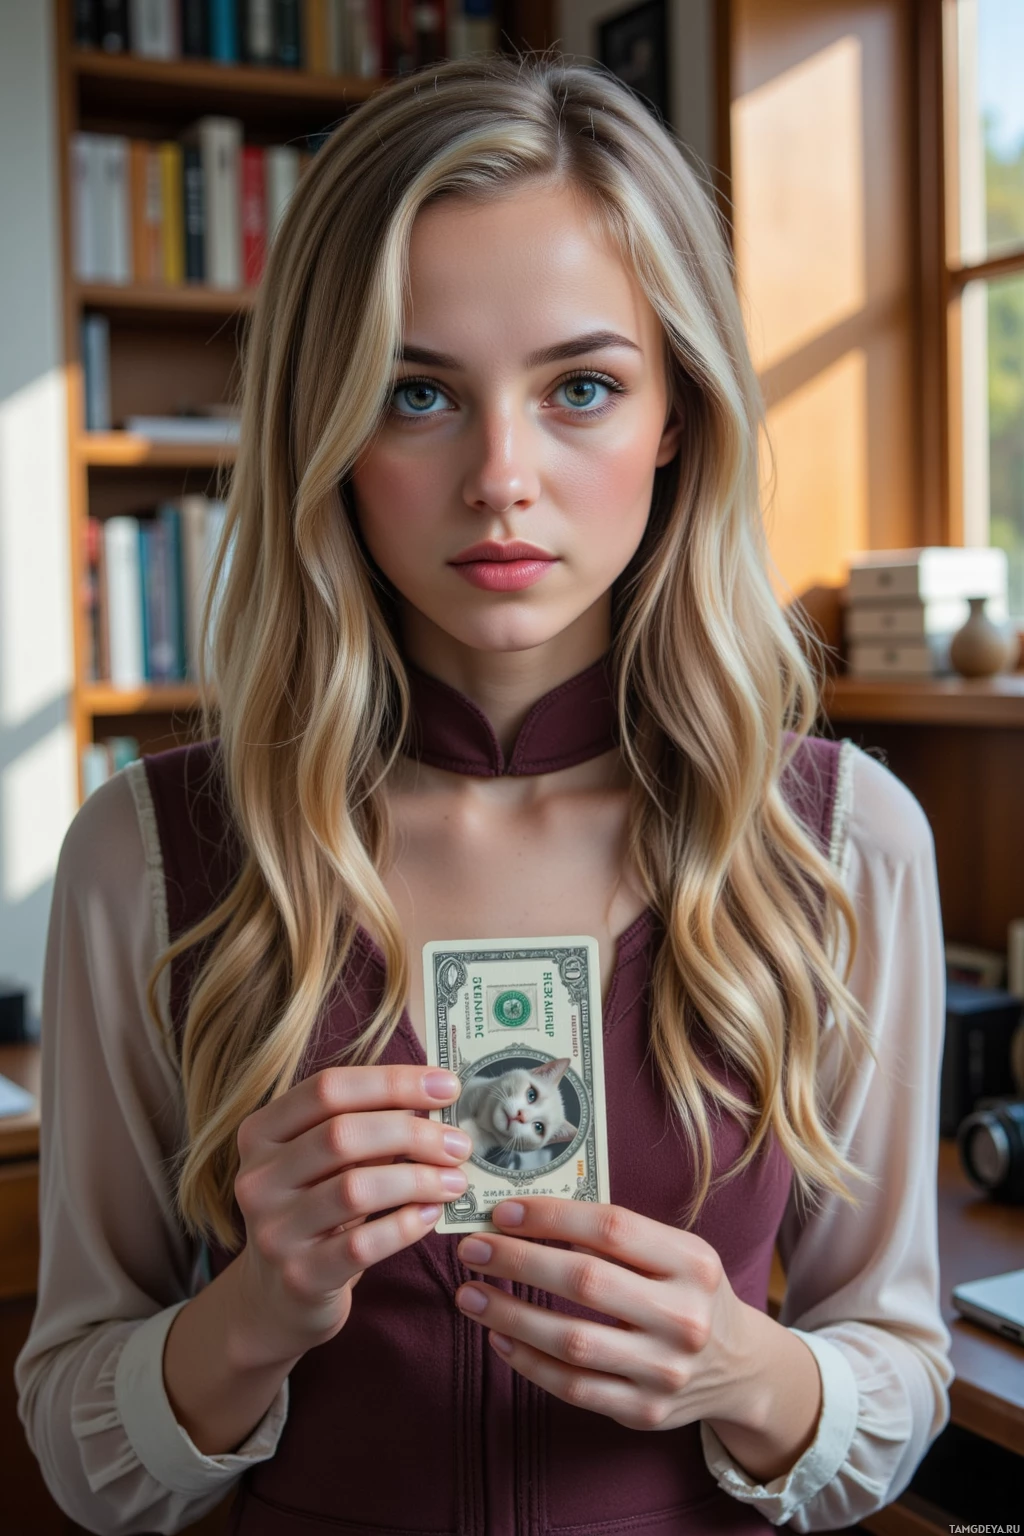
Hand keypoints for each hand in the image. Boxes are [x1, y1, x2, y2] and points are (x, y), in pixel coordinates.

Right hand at [231, 1065, 470, 1367]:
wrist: (278, 1297)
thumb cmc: (317, 1210)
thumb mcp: (325, 1163)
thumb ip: (368, 1126)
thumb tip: (436, 1096)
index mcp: (261, 1133)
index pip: (327, 1089)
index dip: (392, 1082)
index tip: (447, 1086)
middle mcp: (257, 1178)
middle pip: (341, 1135)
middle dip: (412, 1132)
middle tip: (459, 1143)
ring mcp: (273, 1231)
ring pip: (354, 1189)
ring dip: (417, 1179)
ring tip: (454, 1180)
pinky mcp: (299, 1277)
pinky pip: (362, 1245)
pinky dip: (404, 1226)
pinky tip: (430, 1215)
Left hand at [454, 1198, 762, 1434]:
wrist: (739, 1368)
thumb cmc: (687, 1292)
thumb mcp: (675, 1253)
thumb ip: (616, 1236)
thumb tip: (527, 1215)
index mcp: (693, 1262)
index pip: (611, 1228)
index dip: (551, 1216)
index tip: (502, 1212)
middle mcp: (684, 1316)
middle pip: (585, 1281)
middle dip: (517, 1261)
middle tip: (471, 1250)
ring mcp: (665, 1370)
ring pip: (571, 1341)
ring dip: (509, 1313)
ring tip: (469, 1295)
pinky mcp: (645, 1412)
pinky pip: (572, 1387)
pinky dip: (527, 1361)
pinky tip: (499, 1337)